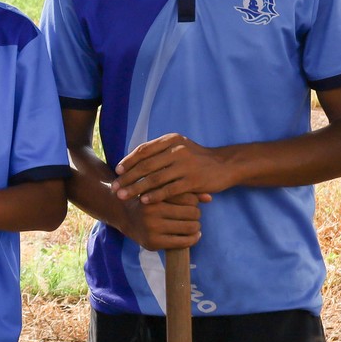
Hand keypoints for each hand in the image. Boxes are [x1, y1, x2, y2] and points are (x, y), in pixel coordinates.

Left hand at [115, 134, 231, 206]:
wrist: (225, 165)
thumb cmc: (196, 158)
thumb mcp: (179, 147)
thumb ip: (159, 151)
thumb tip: (132, 159)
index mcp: (172, 140)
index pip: (144, 150)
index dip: (129, 161)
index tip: (118, 171)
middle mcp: (177, 150)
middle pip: (146, 165)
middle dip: (128, 178)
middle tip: (115, 187)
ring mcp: (186, 165)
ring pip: (155, 179)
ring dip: (136, 189)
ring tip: (124, 196)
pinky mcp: (193, 181)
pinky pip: (169, 190)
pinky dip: (154, 196)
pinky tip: (144, 202)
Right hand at [120, 195, 201, 250]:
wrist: (125, 216)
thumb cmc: (150, 199)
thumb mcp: (164, 190)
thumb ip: (187, 193)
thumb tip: (210, 198)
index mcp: (155, 194)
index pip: (189, 198)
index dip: (195, 201)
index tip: (192, 203)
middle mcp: (152, 211)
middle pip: (192, 213)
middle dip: (196, 214)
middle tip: (193, 215)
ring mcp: (152, 228)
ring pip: (190, 228)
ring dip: (196, 227)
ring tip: (193, 225)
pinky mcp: (152, 243)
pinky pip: (183, 242)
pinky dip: (193, 239)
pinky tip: (194, 235)